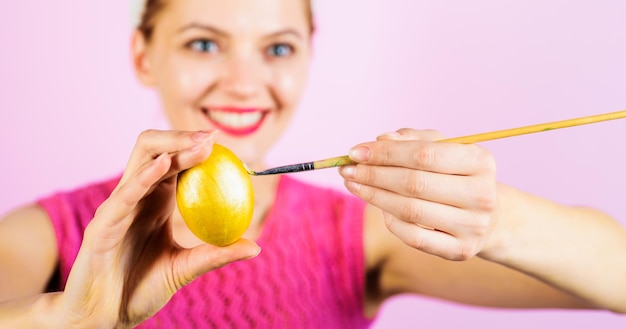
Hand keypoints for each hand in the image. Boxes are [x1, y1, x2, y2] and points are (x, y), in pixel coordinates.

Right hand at [57, 130, 259, 327]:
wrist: (106, 319)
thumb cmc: (140, 289)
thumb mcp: (184, 268)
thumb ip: (215, 254)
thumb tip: (256, 247)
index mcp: (154, 202)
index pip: (173, 162)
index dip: (195, 147)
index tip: (221, 140)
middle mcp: (135, 198)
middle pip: (154, 150)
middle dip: (182, 137)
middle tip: (212, 137)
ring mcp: (117, 209)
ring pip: (140, 162)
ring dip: (170, 148)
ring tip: (199, 145)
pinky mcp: (102, 227)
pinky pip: (123, 196)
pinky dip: (144, 177)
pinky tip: (165, 166)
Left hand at [339, 129, 497, 260]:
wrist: (486, 215)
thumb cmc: (455, 174)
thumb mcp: (442, 149)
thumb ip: (413, 139)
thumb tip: (381, 139)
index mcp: (480, 162)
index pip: (424, 154)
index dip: (385, 153)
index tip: (355, 151)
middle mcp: (482, 195)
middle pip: (414, 183)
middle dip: (374, 174)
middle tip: (346, 169)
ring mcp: (473, 226)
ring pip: (410, 210)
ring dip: (374, 196)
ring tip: (353, 184)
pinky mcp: (460, 250)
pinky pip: (413, 236)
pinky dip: (390, 219)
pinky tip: (378, 206)